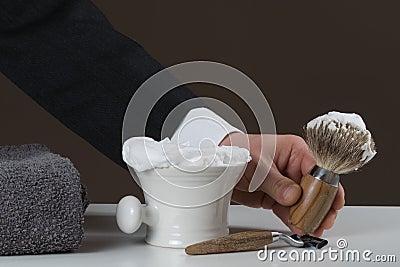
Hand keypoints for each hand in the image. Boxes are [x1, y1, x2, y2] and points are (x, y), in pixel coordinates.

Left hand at [220, 133, 344, 236]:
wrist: (219, 165)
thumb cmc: (238, 152)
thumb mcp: (258, 166)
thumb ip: (276, 182)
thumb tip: (293, 196)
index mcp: (294, 151)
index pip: (318, 169)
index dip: (326, 186)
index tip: (329, 202)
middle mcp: (293, 167)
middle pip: (315, 189)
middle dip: (321, 206)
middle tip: (323, 220)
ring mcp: (286, 184)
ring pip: (304, 203)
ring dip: (309, 217)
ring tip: (312, 228)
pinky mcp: (277, 197)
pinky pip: (290, 211)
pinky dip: (294, 220)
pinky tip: (299, 227)